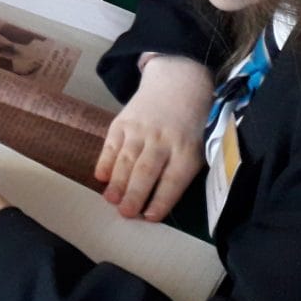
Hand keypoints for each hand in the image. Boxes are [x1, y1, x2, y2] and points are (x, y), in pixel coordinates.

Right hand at [95, 54, 212, 220]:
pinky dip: (105, 160)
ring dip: (117, 181)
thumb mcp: (200, 148)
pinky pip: (111, 144)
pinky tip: (101, 176)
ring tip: (110, 200)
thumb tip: (159, 203)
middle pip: (146, 170)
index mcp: (186, 150)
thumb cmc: (191, 125)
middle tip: (125, 213)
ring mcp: (140, 129)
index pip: (173, 180)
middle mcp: (162, 139)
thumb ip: (183, 172)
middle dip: (134, 194)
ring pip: (126, 159)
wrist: (178, 84)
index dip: (161, 200)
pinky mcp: (122, 120)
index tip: (150, 217)